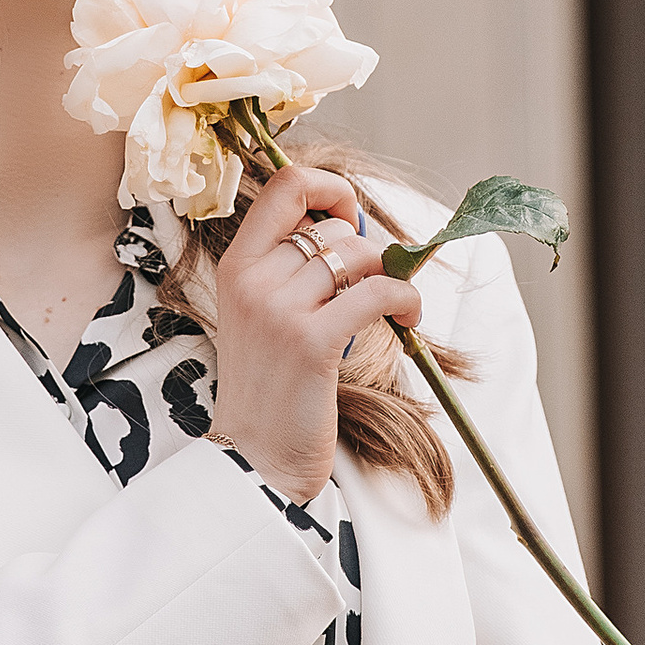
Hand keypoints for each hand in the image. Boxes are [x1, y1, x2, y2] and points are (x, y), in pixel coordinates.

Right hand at [207, 163, 420, 499]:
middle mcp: (251, 281)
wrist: (255, 459)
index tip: (350, 215)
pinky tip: (408, 317)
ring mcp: (277, 310)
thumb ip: (290, 267)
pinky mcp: (311, 342)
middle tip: (375, 285)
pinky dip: (405, 298)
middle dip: (367, 253)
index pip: (284, 186)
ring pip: (358, 255)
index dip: (329, 187)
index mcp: (236, 267)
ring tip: (397, 306)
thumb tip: (351, 221)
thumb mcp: (260, 314)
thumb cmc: (271, 385)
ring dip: (389, 276)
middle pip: (333, 229)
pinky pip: (377, 292)